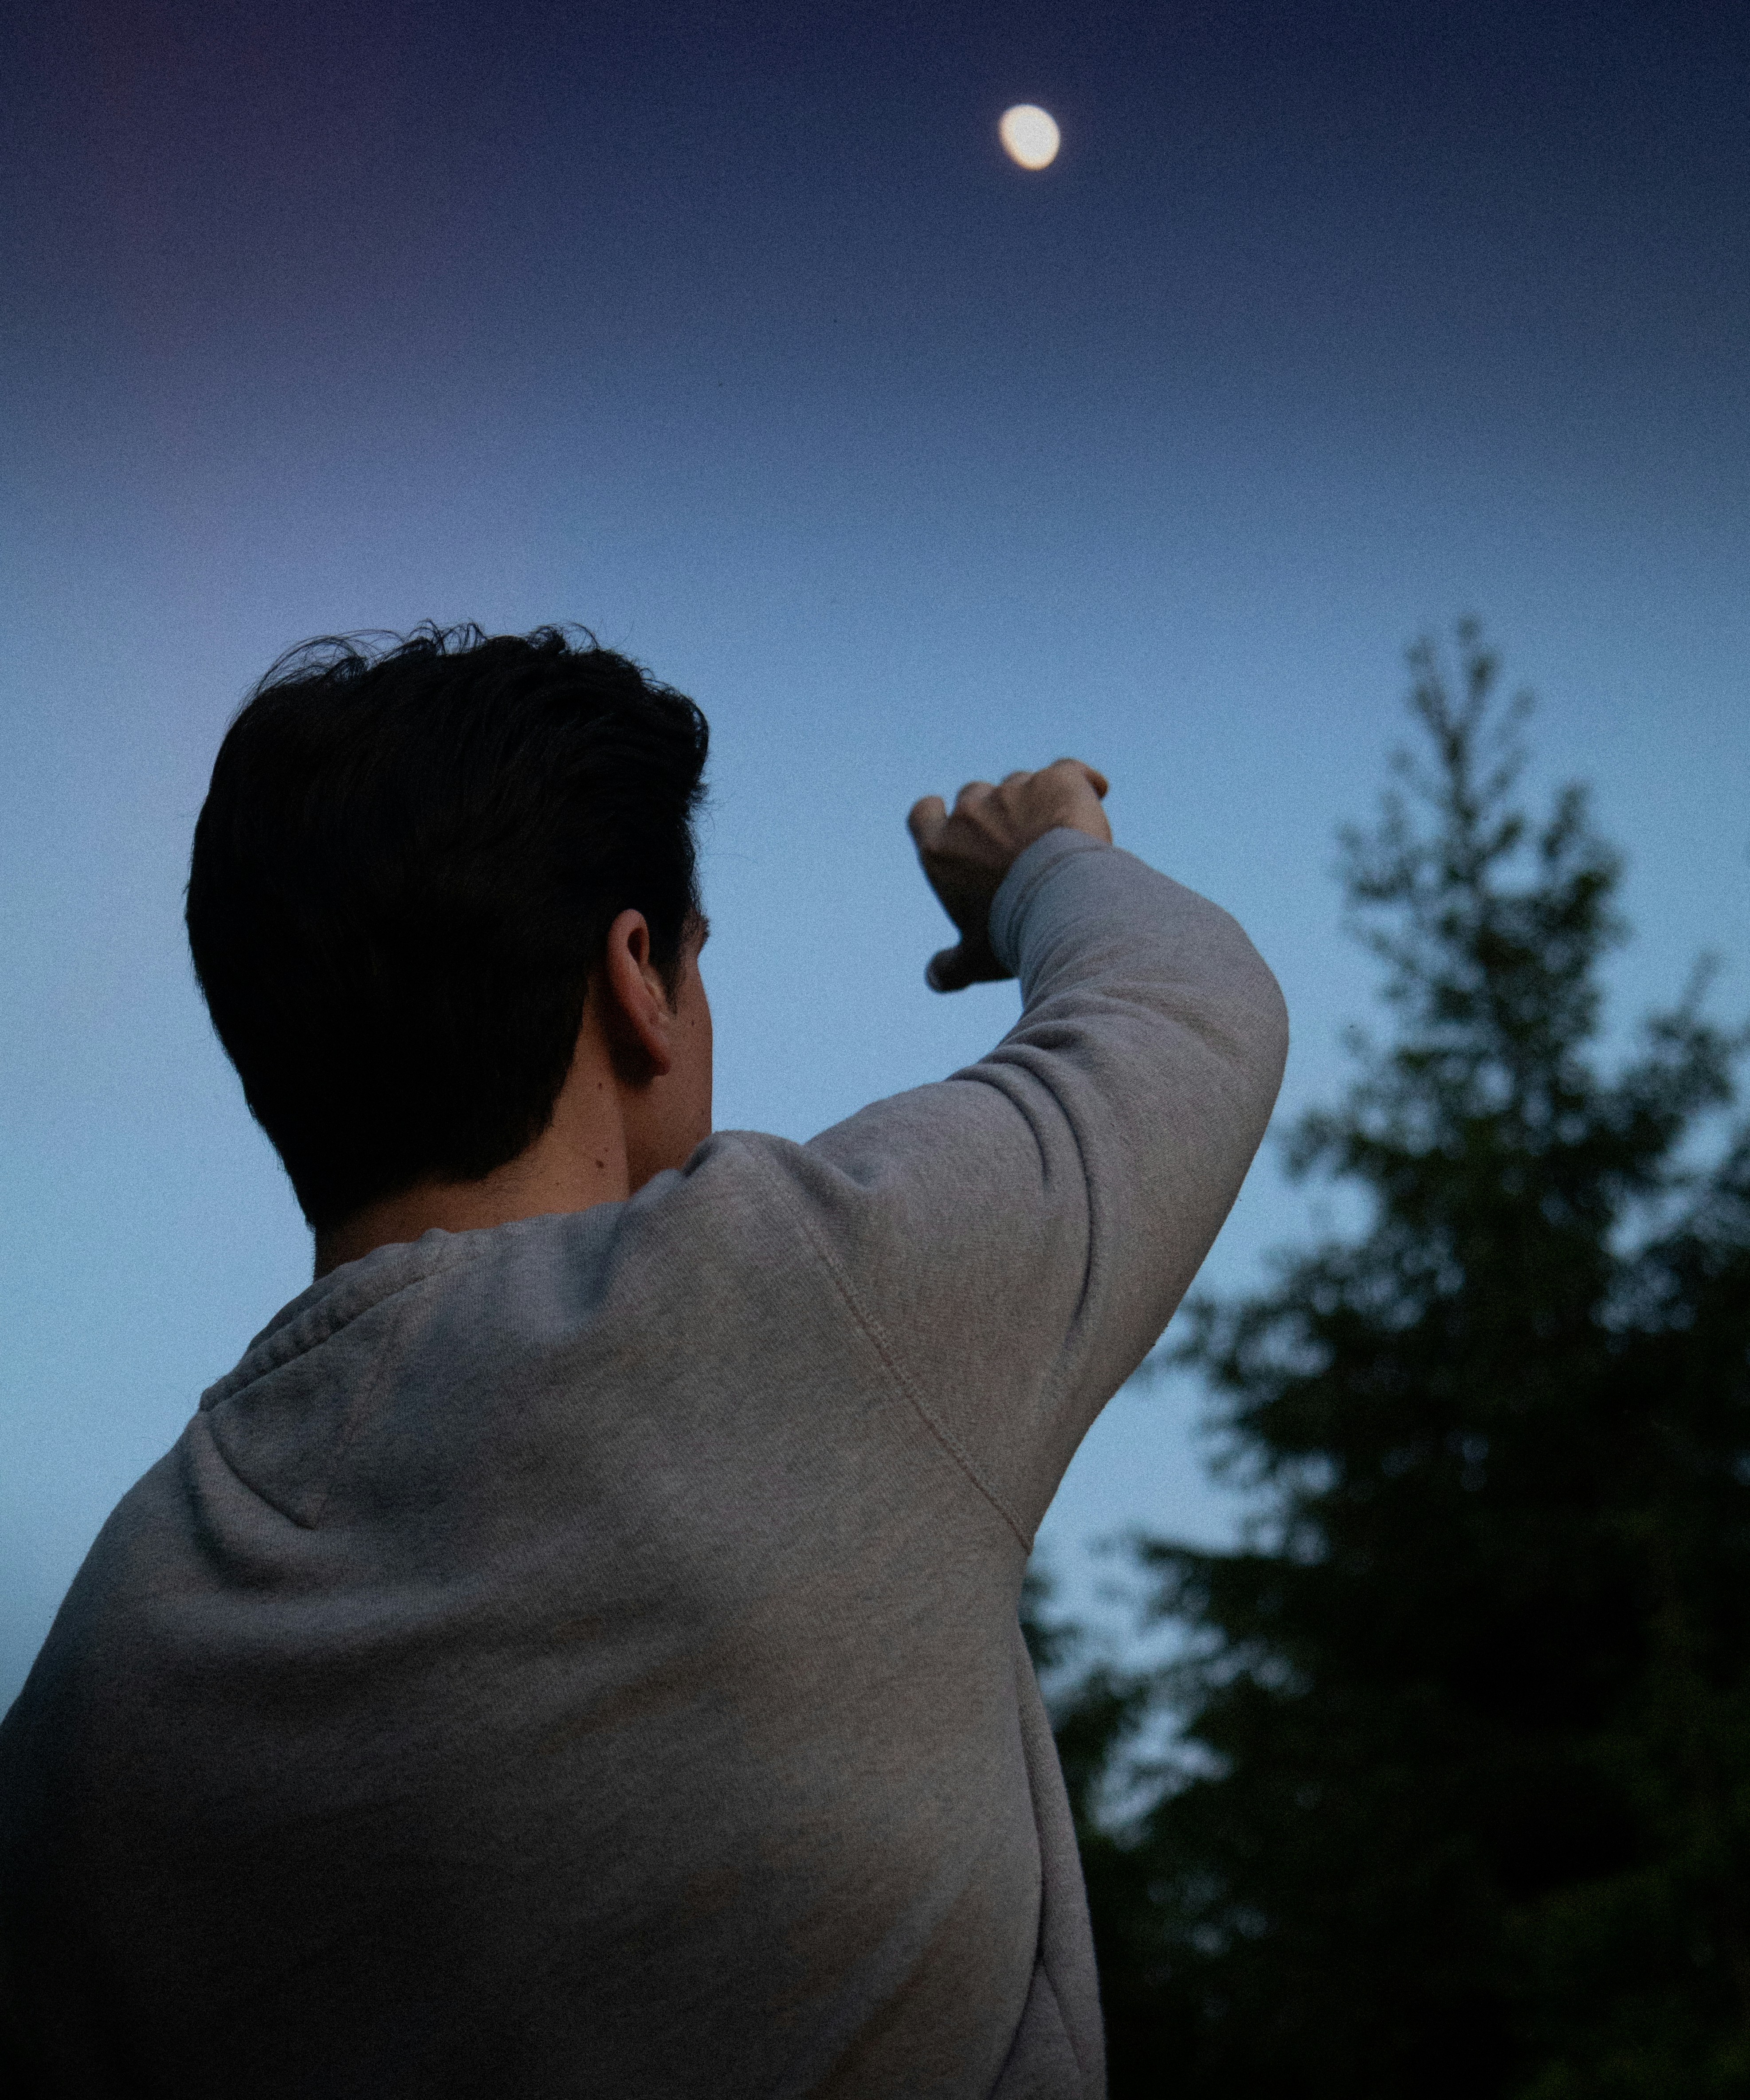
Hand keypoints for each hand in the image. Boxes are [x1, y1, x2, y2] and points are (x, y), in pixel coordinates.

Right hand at [906, 759, 1111, 991]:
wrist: (1064, 904)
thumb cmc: (1014, 935)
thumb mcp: (976, 958)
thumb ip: (951, 966)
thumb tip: (934, 978)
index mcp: (940, 849)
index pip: (922, 813)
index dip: (938, 814)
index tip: (954, 821)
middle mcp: (971, 813)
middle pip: (975, 795)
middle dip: (996, 814)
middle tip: (1023, 846)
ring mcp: (1013, 791)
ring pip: (1023, 783)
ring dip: (1038, 802)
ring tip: (1065, 838)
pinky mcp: (1056, 780)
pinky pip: (1070, 771)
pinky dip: (1082, 782)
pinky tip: (1097, 794)